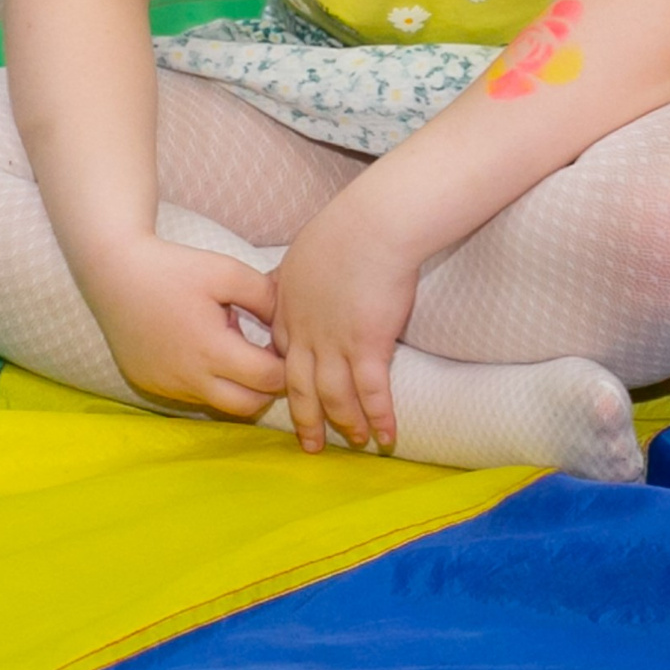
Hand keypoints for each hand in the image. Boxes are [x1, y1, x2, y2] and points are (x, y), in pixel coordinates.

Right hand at [82, 235, 285, 419]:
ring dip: (236, 386)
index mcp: (212, 350)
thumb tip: (289, 323)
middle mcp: (189, 378)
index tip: (282, 344)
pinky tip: (200, 351)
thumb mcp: (227, 272)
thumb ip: (267, 297)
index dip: (286, 365)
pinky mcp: (150, 384)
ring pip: (219, 404)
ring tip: (232, 350)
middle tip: (266, 356)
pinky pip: (190, 395)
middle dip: (267, 387)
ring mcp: (167, 385)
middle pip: (249, 406)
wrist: (113, 272)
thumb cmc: (172, 268)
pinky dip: (206, 383)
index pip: (269, 379)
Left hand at [271, 193, 424, 452]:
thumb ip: (294, 273)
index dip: (287, 380)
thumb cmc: (345, 228)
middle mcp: (305, 332)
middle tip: (310, 445)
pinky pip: (370, 392)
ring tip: (357, 444)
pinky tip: (386, 437)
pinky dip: (378, 417)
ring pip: (333, 396)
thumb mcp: (303, 252)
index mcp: (288, 309)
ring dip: (345, 423)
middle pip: (298, 386)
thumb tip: (295, 275)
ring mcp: (333, 342)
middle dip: (306, 419)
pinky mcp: (367, 345)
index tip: (292, 397)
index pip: (282, 355)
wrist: (374, 225)